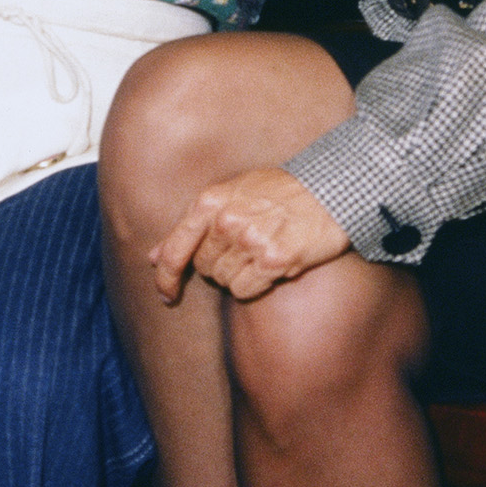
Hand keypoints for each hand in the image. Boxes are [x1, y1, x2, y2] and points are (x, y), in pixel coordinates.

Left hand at [153, 166, 351, 304]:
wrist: (330, 191)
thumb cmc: (280, 192)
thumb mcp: (233, 193)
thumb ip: (194, 223)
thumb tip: (154, 256)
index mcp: (211, 201)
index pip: (175, 248)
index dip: (165, 276)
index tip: (166, 294)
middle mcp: (227, 220)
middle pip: (203, 267)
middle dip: (218, 265)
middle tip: (244, 249)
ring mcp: (250, 241)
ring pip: (224, 281)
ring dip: (239, 274)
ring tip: (262, 251)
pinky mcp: (274, 260)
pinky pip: (245, 290)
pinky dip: (255, 284)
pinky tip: (272, 264)